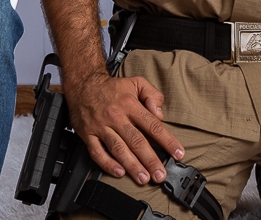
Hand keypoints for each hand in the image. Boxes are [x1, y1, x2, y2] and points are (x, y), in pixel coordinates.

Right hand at [63, 71, 184, 185]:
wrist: (83, 84)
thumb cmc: (111, 88)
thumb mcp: (136, 82)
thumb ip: (152, 95)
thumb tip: (160, 114)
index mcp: (130, 104)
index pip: (153, 125)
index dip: (167, 141)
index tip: (178, 153)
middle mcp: (116, 116)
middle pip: (136, 141)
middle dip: (150, 160)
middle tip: (160, 174)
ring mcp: (101, 126)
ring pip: (118, 149)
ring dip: (132, 165)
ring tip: (143, 178)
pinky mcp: (88, 134)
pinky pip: (97, 152)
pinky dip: (108, 164)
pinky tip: (119, 172)